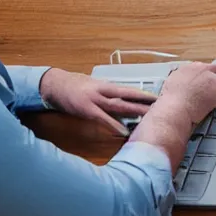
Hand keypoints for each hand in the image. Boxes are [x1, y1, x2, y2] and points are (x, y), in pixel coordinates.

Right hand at [39, 69, 156, 135]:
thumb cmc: (75, 86)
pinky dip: (114, 125)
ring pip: (119, 106)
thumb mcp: (94, 87)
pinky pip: (103, 118)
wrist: (54, 84)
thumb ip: (108, 94)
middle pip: (129, 97)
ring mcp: (96, 100)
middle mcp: (104, 91)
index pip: (130, 90)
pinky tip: (124, 131)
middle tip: (161, 108)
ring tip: (149, 117)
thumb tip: (122, 101)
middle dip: (145, 103)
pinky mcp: (87, 110)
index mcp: (107, 85)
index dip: (145, 94)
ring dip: (135, 111)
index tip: (159, 98)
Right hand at [129, 62, 215, 172]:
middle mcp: (198, 68)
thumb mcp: (170, 88)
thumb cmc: (170, 104)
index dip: (204, 78)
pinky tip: (215, 103)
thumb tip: (183, 88)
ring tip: (213, 100)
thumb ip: (180, 84)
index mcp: (185, 69)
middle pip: (215, 68)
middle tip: (214, 91)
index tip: (203, 85)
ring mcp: (209, 75)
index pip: (200, 68)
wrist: (175, 109)